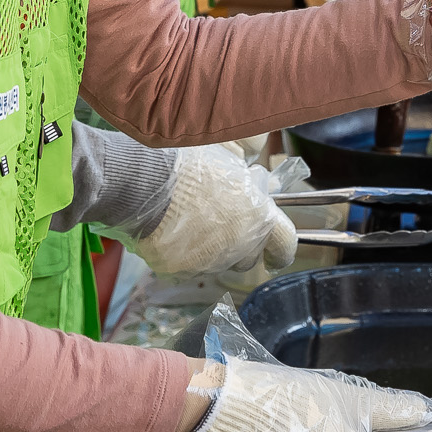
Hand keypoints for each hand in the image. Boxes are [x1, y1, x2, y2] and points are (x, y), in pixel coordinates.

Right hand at [106, 146, 297, 278]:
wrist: (147, 182)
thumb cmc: (192, 164)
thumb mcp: (231, 159)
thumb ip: (252, 179)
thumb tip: (263, 183)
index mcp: (259, 218)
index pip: (285, 245)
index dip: (281, 250)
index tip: (277, 253)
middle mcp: (240, 246)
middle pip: (249, 259)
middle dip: (241, 246)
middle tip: (222, 225)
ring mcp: (210, 263)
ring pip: (217, 264)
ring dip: (211, 251)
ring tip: (191, 225)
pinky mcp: (180, 272)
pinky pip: (187, 269)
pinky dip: (182, 257)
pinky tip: (171, 234)